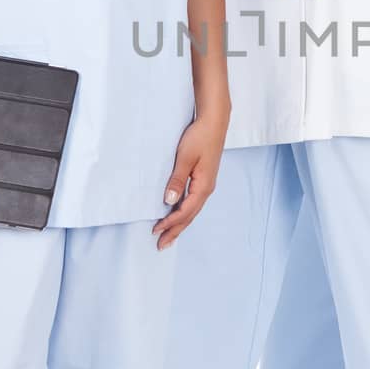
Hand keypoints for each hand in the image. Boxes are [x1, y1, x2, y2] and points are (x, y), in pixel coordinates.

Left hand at [152, 110, 228, 249]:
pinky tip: (177, 215)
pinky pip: (193, 202)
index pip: (185, 211)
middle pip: (190, 216)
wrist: (214, 122)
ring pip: (192, 210)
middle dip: (175, 231)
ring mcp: (206, 185)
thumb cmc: (200, 137)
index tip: (156, 230)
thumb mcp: (185, 158)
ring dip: (180, 224)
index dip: (170, 222)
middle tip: (161, 245)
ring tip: (168, 236)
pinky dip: (184, 212)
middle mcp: (206, 189)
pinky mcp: (204, 179)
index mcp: (203, 186)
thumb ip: (177, 180)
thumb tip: (169, 201)